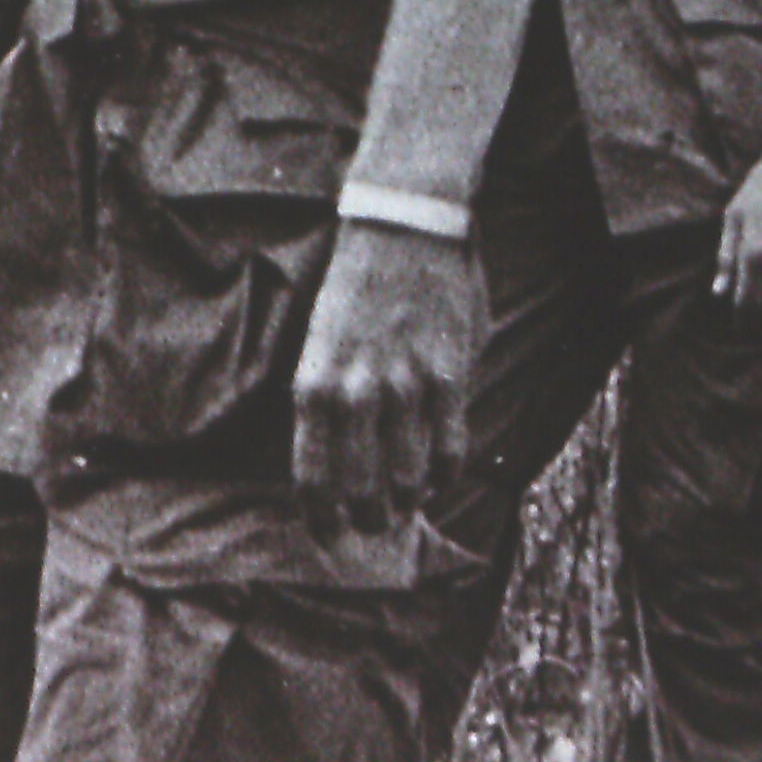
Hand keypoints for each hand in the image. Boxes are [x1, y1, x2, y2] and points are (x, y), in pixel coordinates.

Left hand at [293, 223, 482, 536]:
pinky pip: (450, 449)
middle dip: (366, 521)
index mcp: (313, 383)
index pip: (311, 476)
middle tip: (372, 527)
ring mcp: (404, 387)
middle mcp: (355, 392)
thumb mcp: (320, 340)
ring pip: (408, 479)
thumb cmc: (356, 284)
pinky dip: (445, 473)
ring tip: (404, 505)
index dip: (320, 517)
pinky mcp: (448, 376)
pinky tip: (438, 474)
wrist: (402, 225)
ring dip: (406, 502)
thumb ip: (330, 397)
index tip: (326, 536)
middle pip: (361, 490)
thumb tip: (338, 455)